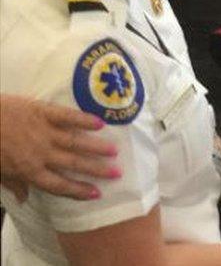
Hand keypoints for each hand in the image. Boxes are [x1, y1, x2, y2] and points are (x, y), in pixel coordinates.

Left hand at [0, 95, 117, 200]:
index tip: (97, 193)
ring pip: (75, 142)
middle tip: (117, 172)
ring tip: (114, 151)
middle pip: (73, 164)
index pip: (59, 184)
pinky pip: (67, 117)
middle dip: (96, 170)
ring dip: (96, 147)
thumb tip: (24, 198)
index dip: (78, 190)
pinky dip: (83, 120)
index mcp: (28, 170)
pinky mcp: (42, 112)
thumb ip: (12, 184)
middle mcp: (40, 153)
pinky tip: (99, 124)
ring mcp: (43, 132)